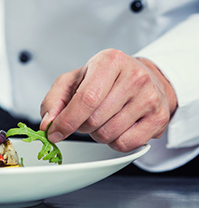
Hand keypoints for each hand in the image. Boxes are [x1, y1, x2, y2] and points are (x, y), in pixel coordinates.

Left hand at [40, 49, 177, 151]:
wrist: (142, 77)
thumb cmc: (104, 79)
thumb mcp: (74, 80)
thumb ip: (54, 101)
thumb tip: (47, 124)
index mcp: (109, 62)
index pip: (86, 99)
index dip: (66, 121)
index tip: (54, 133)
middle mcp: (134, 77)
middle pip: (95, 120)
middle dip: (82, 126)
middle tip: (85, 117)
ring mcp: (150, 97)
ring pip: (109, 134)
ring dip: (97, 134)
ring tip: (102, 119)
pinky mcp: (159, 117)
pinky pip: (126, 145)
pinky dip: (114, 142)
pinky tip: (117, 127)